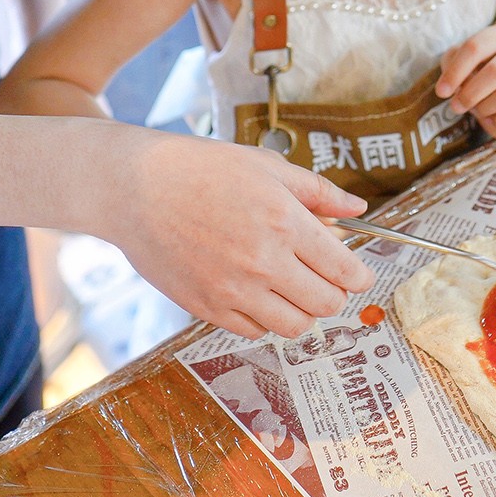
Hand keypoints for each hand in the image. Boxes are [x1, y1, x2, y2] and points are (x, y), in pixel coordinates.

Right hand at [109, 131, 374, 339]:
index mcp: (284, 221)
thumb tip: (357, 208)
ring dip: (302, 309)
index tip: (357, 273)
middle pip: (326, 303)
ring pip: (295, 326)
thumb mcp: (265, 166)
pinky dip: (266, 318)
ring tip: (290, 286)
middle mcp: (263, 260)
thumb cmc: (201, 168)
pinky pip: (255, 331)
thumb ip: (317, 191)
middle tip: (323, 277)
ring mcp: (234, 289)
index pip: (344, 269)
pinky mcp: (207, 307)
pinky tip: (257, 291)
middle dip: (333, 292)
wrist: (136, 187)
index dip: (358, 275)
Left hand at [436, 25, 495, 140]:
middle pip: (495, 72)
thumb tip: (449, 83)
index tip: (441, 92)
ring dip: (484, 109)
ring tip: (479, 109)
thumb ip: (452, 63)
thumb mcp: (461, 62)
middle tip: (456, 106)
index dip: (455, 72)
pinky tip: (494, 119)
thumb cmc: (479, 73)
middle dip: (470, 94)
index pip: (475, 47)